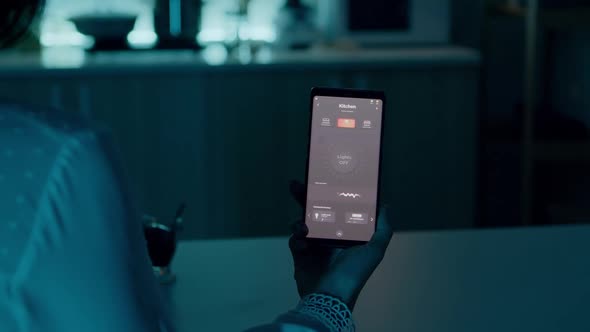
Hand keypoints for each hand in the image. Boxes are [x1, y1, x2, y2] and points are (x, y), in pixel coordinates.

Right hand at [288, 181, 393, 310]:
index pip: (336, 207)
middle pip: (315, 210)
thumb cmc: (354, 273)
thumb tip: (385, 206)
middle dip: (304, 197)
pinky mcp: (300, 255)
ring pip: (302, 223)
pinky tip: (303, 243)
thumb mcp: (375, 250)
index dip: (329, 194)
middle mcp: (329, 236)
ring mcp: (314, 246)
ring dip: (299, 221)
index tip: (323, 180)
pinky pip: (294, 240)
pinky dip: (296, 240)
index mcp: (346, 232)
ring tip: (303, 226)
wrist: (331, 297)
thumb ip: (383, 229)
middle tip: (296, 185)